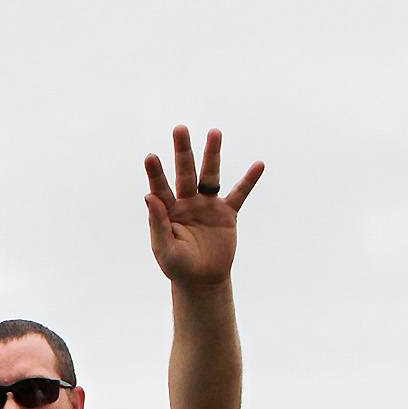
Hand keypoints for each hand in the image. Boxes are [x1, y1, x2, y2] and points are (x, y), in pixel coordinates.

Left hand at [143, 126, 262, 287]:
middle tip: (179, 128)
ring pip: (210, 176)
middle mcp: (186, 202)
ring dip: (212, 154)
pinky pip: (240, 194)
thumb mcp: (164, 248)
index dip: (155, 172)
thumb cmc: (178, 266)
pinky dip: (249, 180)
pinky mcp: (227, 213)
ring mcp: (207, 205)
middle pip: (185, 172)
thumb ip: (157, 223)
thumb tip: (148, 196)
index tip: (150, 156)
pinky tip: (259, 164)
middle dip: (182, 151)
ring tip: (214, 132)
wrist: (202, 280)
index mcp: (167, 211)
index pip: (159, 187)